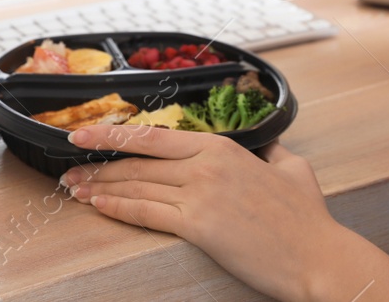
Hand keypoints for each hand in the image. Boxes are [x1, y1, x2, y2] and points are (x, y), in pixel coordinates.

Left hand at [59, 124, 346, 301]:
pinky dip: (117, 208)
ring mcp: (200, 193)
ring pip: (137, 185)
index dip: (115, 135)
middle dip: (98, 163)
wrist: (317, 256)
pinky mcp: (198, 225)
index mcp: (223, 147)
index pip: (156, 136)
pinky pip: (146, 212)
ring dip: (101, 187)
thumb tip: (269, 144)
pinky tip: (100, 207)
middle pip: (138, 160)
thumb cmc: (308, 219)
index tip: (87, 134)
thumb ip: (272, 151)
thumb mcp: (293, 169)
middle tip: (71, 167)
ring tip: (77, 189)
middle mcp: (206, 164)